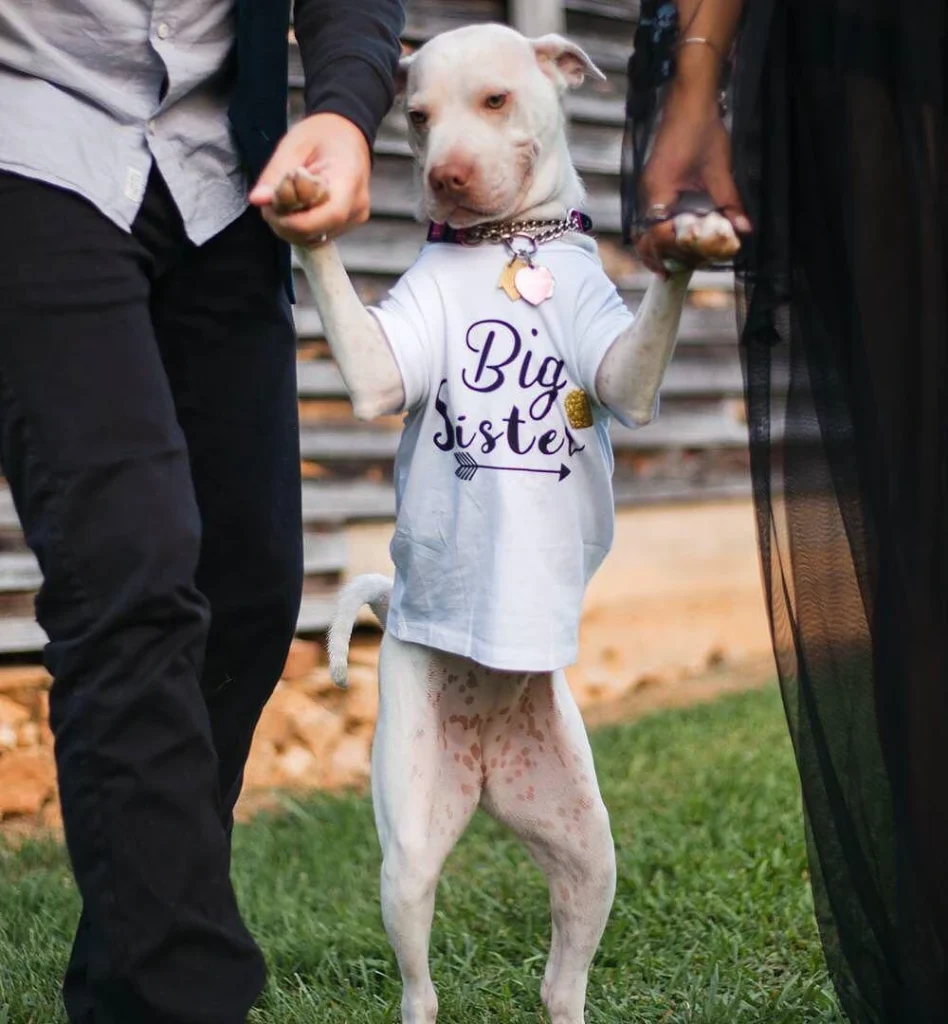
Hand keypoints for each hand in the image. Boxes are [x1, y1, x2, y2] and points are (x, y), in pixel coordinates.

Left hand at [249, 113, 371, 246]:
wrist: (347, 134)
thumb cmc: (322, 135)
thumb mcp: (293, 146)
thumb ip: (276, 175)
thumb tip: (257, 200)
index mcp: (348, 180)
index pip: (325, 217)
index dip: (294, 221)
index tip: (271, 206)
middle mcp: (356, 206)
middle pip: (316, 233)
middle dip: (286, 223)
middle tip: (270, 200)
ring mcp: (354, 218)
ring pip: (315, 238)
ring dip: (291, 227)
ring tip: (283, 201)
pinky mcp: (348, 224)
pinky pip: (318, 235)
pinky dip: (300, 227)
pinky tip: (295, 207)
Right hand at [634, 56, 749, 275]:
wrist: (689, 97)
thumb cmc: (702, 129)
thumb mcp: (720, 170)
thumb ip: (730, 203)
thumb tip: (743, 231)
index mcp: (658, 192)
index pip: (656, 235)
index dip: (668, 253)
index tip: (682, 266)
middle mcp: (646, 193)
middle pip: (643, 236)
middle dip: (656, 256)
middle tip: (671, 272)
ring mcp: (647, 187)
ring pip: (644, 226)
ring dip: (656, 245)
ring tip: (670, 261)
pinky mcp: (652, 181)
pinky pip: (649, 214)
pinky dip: (657, 229)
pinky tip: (672, 236)